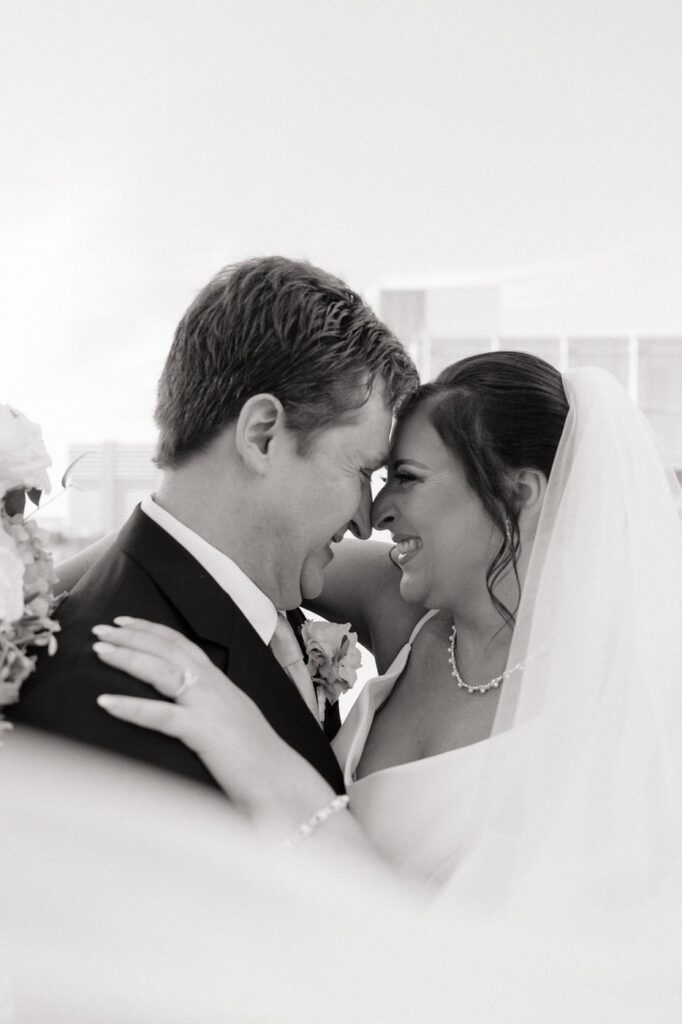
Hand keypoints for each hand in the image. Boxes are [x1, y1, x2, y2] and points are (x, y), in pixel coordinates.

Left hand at [92, 617, 332, 833]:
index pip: (182, 644)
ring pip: (161, 670)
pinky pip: (159, 714)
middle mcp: (214, 686)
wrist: (282, 783)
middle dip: (131, 634)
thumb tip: (184, 703)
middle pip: (167, 648)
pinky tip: (105, 702)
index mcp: (221, 683)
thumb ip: (210, 707)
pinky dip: (130, 706)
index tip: (124, 621)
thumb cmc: (257, 760)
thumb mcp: (232, 721)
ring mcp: (209, 706)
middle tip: (100, 628)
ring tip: (99, 650)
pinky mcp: (202, 731)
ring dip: (127, 656)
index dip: (152, 629)